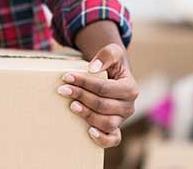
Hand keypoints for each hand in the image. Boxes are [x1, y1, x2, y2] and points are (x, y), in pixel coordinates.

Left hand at [61, 20, 138, 147]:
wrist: (113, 75)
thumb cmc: (111, 63)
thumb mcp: (112, 52)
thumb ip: (106, 55)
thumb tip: (92, 69)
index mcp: (130, 89)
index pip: (105, 88)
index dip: (85, 82)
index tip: (66, 76)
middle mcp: (128, 106)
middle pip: (103, 105)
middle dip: (81, 96)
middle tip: (62, 90)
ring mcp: (122, 119)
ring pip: (106, 123)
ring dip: (87, 115)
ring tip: (72, 106)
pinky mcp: (115, 129)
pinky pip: (113, 140)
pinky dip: (103, 139)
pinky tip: (89, 132)